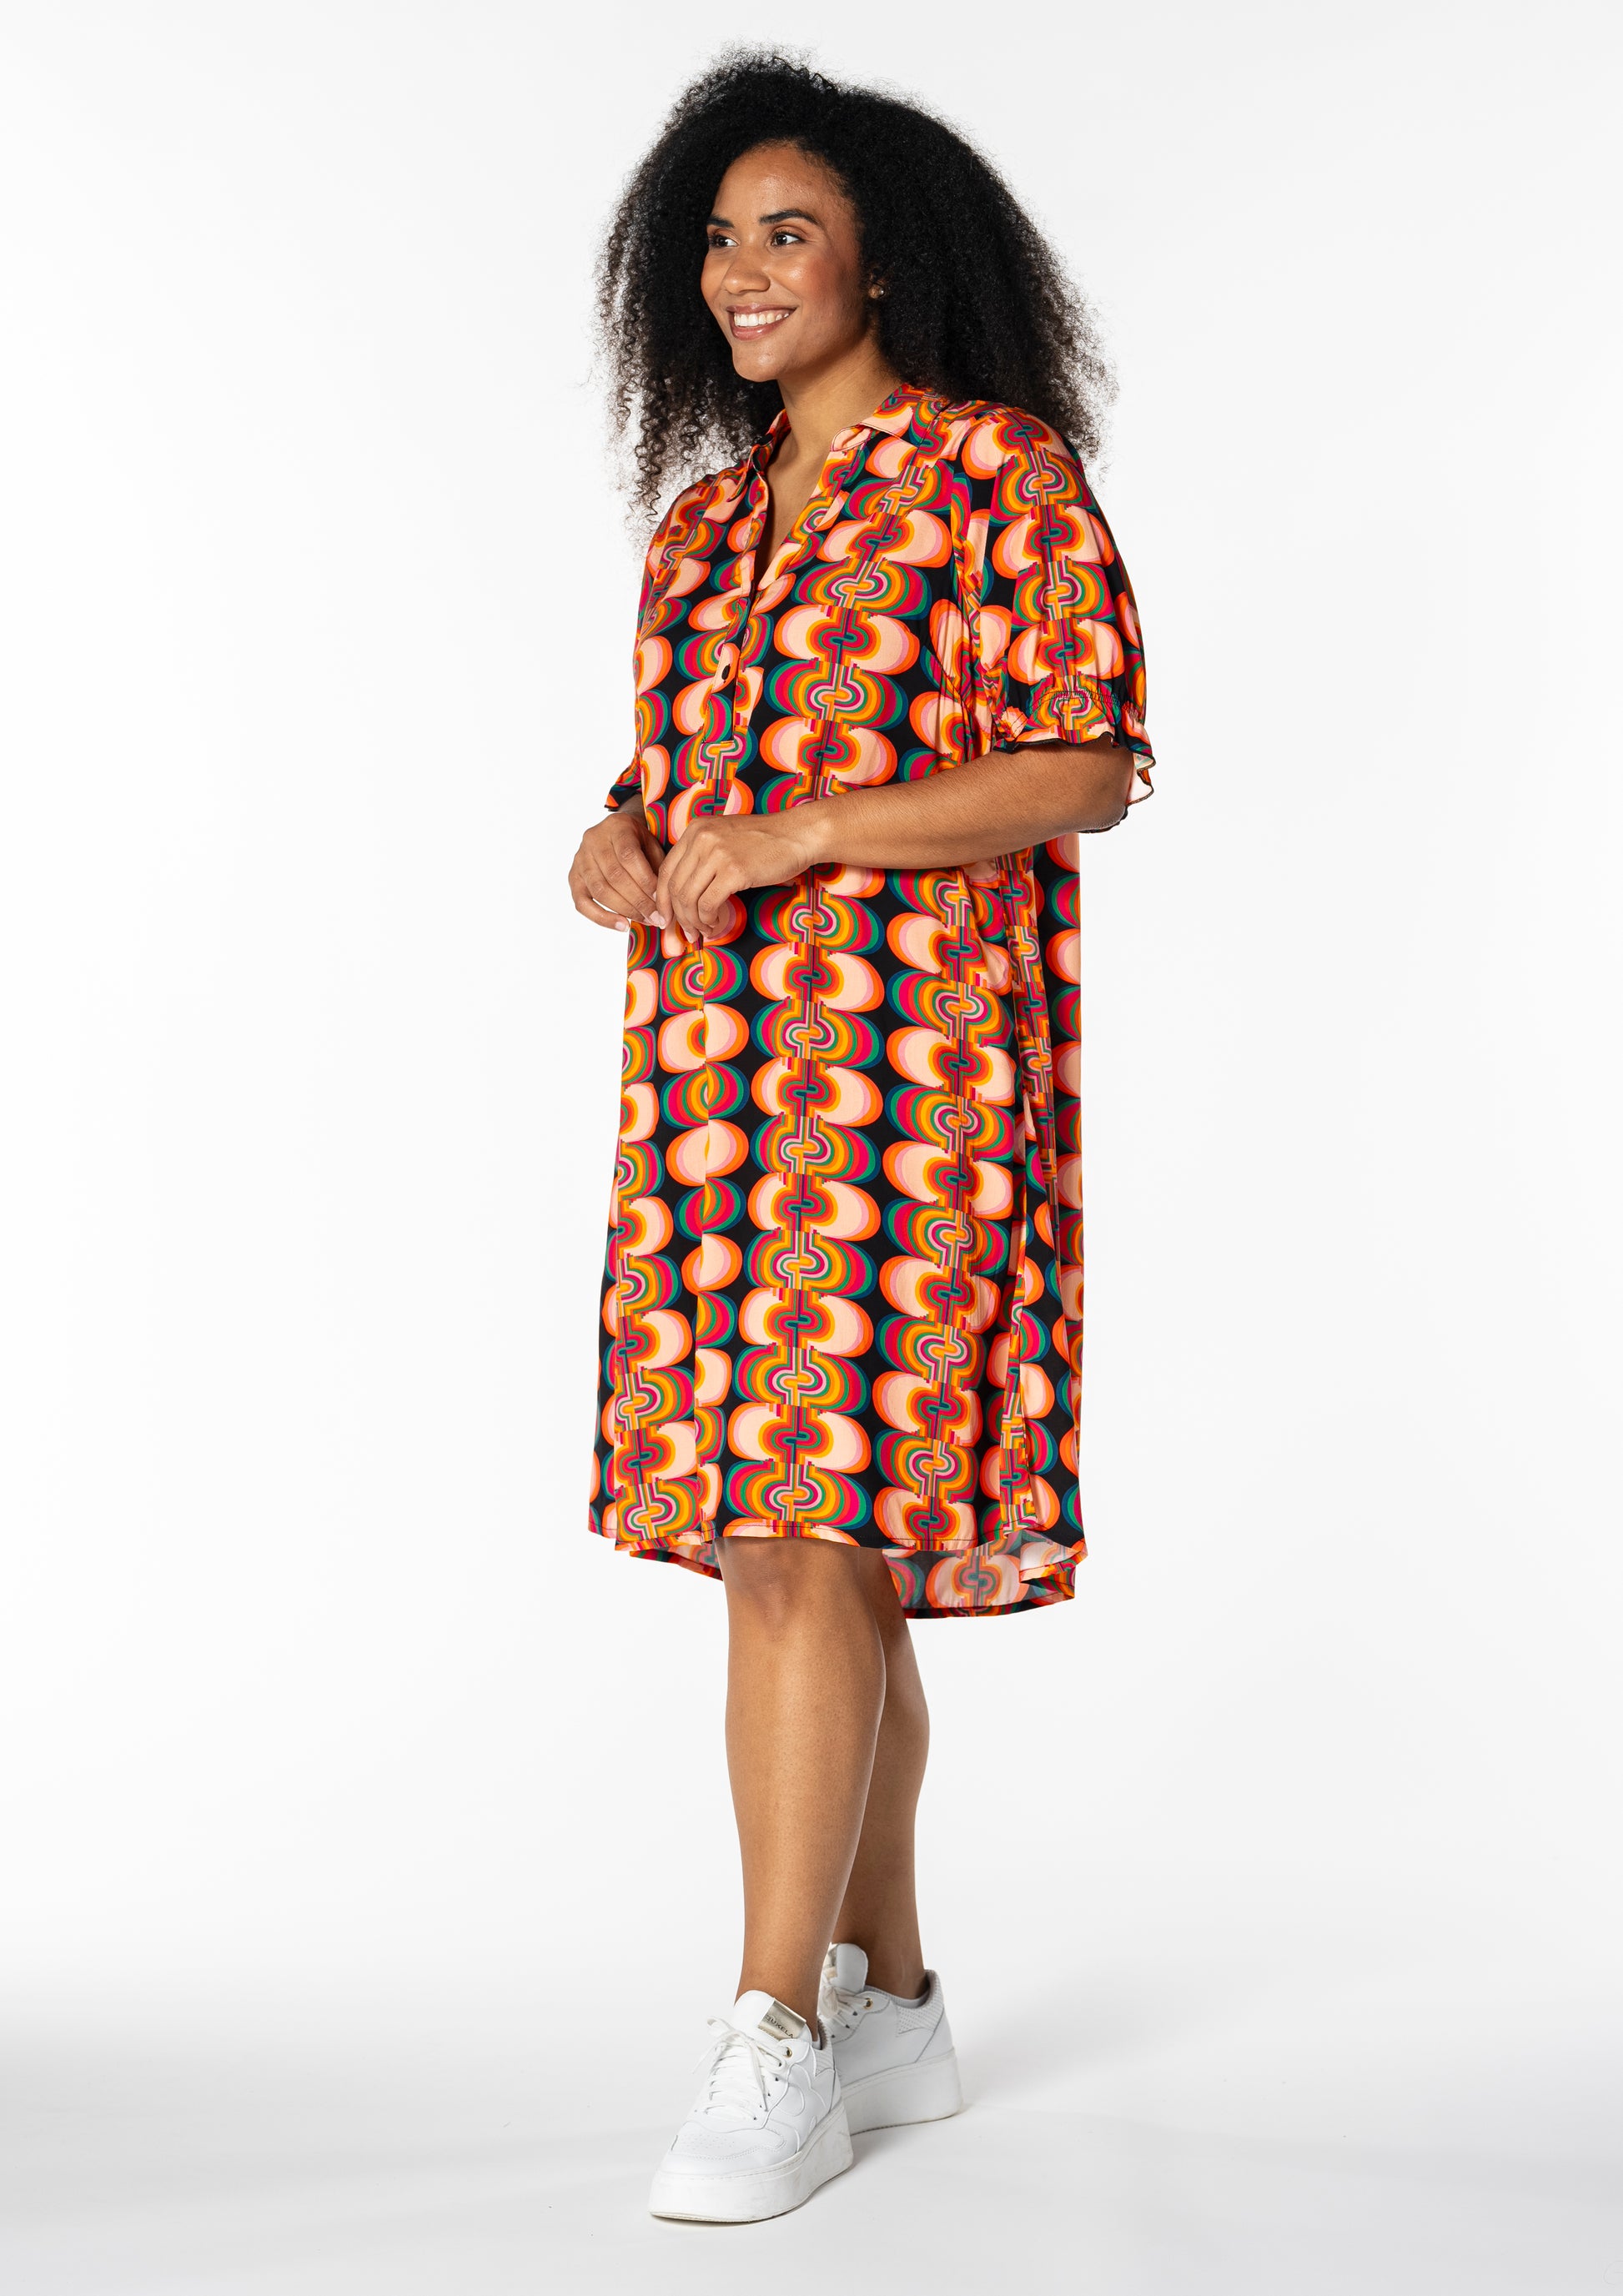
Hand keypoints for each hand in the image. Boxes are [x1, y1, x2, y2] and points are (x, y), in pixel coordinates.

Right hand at [569, 803, 665, 928]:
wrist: (617, 834)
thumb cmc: (639, 843)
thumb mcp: (652, 846)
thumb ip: (658, 869)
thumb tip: (667, 904)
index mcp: (616, 827)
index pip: (629, 856)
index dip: (646, 881)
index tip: (661, 899)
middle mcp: (593, 840)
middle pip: (614, 876)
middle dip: (639, 901)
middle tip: (657, 917)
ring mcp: (580, 859)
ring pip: (600, 890)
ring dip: (625, 910)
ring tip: (646, 921)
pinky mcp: (573, 878)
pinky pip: (582, 903)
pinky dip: (602, 918)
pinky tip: (622, 925)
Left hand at [653, 808, 822, 940]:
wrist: (798, 835)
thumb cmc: (766, 841)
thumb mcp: (725, 838)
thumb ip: (702, 857)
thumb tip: (685, 895)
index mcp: (695, 830)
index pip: (666, 870)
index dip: (663, 900)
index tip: (668, 918)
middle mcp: (701, 839)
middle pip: (674, 887)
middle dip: (677, 917)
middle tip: (686, 933)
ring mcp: (717, 854)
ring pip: (688, 899)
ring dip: (694, 922)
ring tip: (704, 931)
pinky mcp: (734, 871)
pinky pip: (708, 904)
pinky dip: (709, 920)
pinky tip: (716, 924)